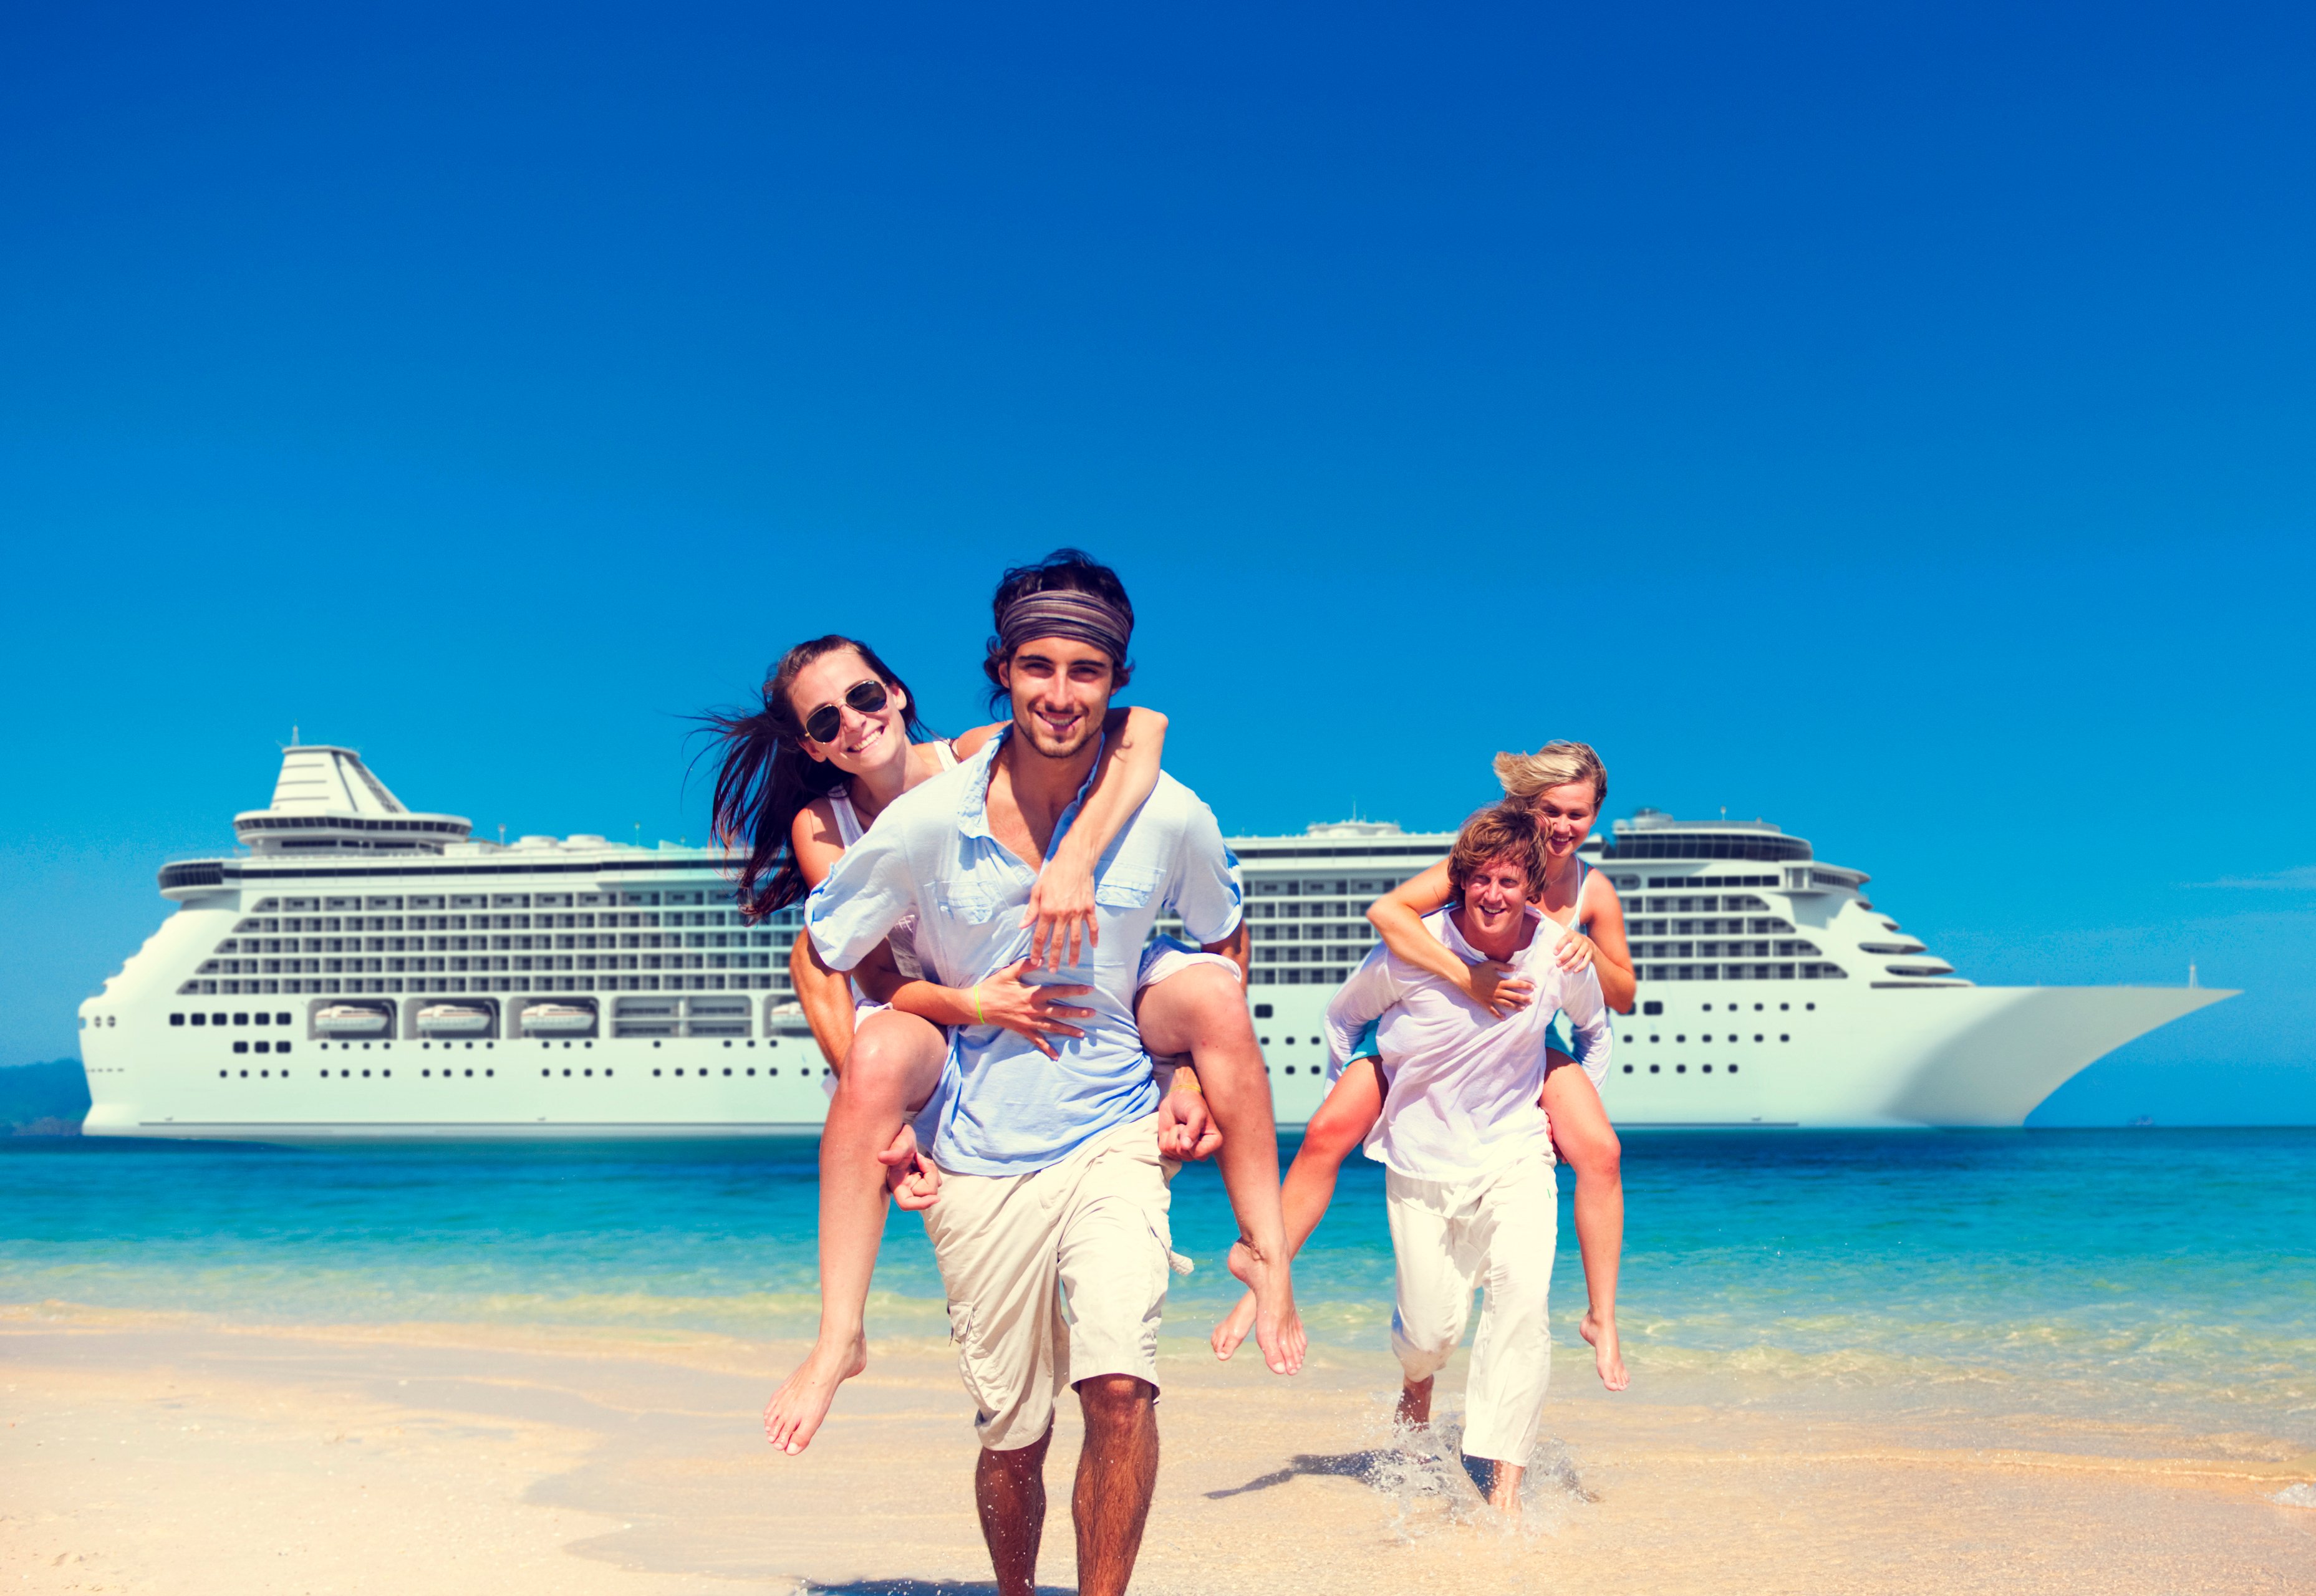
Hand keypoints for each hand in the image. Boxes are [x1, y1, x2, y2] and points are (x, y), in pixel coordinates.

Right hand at [877, 1123, 941, 1209]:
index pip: (907, 1204)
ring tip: (919, 1158)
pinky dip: (932, 1171)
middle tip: (921, 1159)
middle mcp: (904, 1187)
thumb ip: (894, 1152)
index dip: (921, 1204)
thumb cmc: (899, 1138)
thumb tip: (881, 1157)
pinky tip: (922, 1162)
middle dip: (930, 1175)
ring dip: (931, 1171)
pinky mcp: (919, 1180)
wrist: (901, 1134)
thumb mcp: (900, 1143)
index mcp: (896, 1183)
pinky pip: (934, 1182)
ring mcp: (912, 1185)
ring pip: (932, 1188)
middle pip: (926, 1194)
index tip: (936, 1198)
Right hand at [971, 958, 1094, 1058]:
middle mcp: (1033, 1009)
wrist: (977, 1006)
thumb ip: (1026, 966)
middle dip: (1077, 1013)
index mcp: (1032, 994)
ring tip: (1083, 1034)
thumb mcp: (1008, 973)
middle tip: (1093, 1014)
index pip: (1058, 991)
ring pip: (1053, 1027)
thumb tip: (1042, 959)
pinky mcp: (1022, 1030)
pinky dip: (1046, 1049)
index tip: (1088, 990)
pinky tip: (1056, 1056)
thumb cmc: (992, 987)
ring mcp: (1029, 1022)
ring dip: (1068, 1031)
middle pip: (1060, 1011)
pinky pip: (1037, 1041)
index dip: (1074, 991)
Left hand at [1022, 851, 1098, 968]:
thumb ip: (1031, 910)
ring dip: (1074, 954)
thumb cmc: (1054, 873)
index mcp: (1047, 910)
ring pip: (1076, 938)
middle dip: (1054, 958)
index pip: (1041, 935)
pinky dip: (1093, 937)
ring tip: (1072, 965)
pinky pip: (1092, 926)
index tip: (1035, 961)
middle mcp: (1062, 914)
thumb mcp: (1037, 889)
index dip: (1037, 950)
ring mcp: (1077, 912)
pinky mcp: (1089, 908)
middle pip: (1058, 941)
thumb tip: (1023, 925)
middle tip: (1052, 970)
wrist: (1075, 860)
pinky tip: (1093, 946)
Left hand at [1157, 1081, 1222, 1160]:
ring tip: (1180, 1125)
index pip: (1199, 1154)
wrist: (1177, 1099)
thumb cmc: (1191, 1103)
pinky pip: (1164, 1150)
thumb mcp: (1195, 1112)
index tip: (1192, 1124)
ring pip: (1173, 1151)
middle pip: (1184, 1153)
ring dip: (1172, 1134)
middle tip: (1184, 1123)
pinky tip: (1173, 1129)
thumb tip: (1186, 1147)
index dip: (1190, 1139)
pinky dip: (1165, 1137)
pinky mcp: (1174, 1151)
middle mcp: (1202, 1151)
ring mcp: (1187, 1152)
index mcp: (1214, 1143)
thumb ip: (1193, 1128)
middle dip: (1179, 1135)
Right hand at [1459, 960, 1534, 1017]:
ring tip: (1522, 1009)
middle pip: (1514, 996)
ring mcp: (1492, 998)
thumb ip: (1504, 966)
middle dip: (1524, 998)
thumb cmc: (1479, 969)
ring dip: (1515, 1007)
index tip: (1533, 987)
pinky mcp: (1485, 1002)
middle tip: (1532, 1001)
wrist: (1466, 978)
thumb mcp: (1492, 964)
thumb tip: (1514, 967)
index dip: (1525, 985)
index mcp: (1501, 981)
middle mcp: (1498, 991)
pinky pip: (1493, 1010)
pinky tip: (1503, 1018)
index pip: (1516, 984)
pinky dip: (1498, 1015)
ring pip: (1506, 1004)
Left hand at [1554, 930, 1597, 975]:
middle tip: (1557, 963)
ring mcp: (1586, 946)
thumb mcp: (1566, 933)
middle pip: (1573, 948)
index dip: (1560, 945)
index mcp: (1572, 934)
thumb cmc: (1572, 939)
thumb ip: (1557, 931)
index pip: (1565, 938)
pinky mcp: (1590, 953)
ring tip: (1564, 969)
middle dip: (1565, 957)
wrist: (1588, 942)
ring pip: (1579, 955)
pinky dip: (1581, 966)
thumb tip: (1543, 929)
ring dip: (1572, 963)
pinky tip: (1575, 971)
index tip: (1554, 953)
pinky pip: (1586, 960)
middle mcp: (1580, 939)